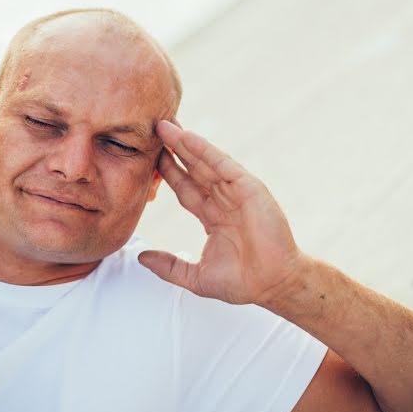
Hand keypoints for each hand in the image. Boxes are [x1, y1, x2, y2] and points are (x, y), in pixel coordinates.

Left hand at [138, 120, 301, 304]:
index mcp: (212, 215)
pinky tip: (188, 138)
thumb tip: (140, 257)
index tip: (147, 156)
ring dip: (185, 143)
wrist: (271, 285)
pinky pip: (224, 165)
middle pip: (193, 168)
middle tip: (153, 128)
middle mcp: (223, 199)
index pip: (184, 187)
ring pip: (206, 162)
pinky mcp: (249, 189)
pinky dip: (206, 150)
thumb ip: (168, 266)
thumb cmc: (241, 282)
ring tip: (165, 126)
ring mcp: (237, 192)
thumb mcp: (195, 276)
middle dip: (174, 149)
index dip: (167, 171)